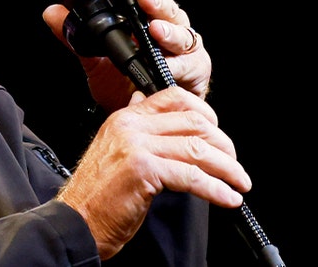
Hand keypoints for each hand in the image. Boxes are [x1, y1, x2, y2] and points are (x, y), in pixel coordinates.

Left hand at [41, 0, 212, 111]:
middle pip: (161, 5)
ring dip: (169, 31)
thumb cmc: (127, 86)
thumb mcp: (96, 62)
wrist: (147, 120)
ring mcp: (183, 47)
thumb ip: (75, 39)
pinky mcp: (197, 68)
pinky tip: (166, 67)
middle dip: (152, 0)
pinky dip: (178, 65)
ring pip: (181, 32)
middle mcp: (164, 26)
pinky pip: (190, 64)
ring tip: (155, 31)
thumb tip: (51, 13)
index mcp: (139, 19)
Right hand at [56, 86, 250, 258]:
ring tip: (239, 184)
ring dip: (227, 168)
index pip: (173, 98)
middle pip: (193, 122)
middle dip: (223, 145)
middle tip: (234, 166)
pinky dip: (216, 189)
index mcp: (125, 118)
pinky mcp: (142, 169)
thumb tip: (154, 113)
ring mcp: (135, 145)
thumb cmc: (97, 194)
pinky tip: (227, 198)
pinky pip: (191, 175)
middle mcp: (130, 126)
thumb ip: (138, 132)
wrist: (77, 220)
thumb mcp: (116, 152)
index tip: (219, 136)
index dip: (206, 113)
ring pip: (197, 149)